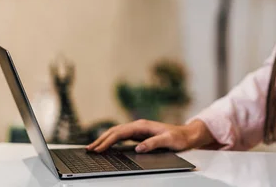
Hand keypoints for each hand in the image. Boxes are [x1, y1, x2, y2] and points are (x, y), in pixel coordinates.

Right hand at [86, 119, 214, 153]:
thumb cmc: (179, 137)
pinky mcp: (140, 135)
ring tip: (93, 148)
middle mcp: (139, 126)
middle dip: (101, 140)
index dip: (108, 141)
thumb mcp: (168, 141)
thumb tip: (138, 148)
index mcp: (143, 125)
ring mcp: (138, 130)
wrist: (187, 135)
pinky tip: (106, 146)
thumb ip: (153, 143)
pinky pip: (121, 137)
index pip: (120, 132)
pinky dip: (111, 141)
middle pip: (115, 131)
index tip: (98, 148)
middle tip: (89, 149)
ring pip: (117, 133)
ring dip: (104, 140)